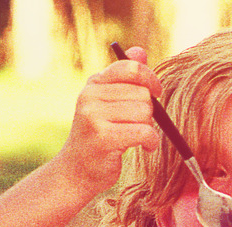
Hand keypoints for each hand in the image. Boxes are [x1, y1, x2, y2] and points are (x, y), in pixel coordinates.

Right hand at [57, 47, 161, 191]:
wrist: (76, 171)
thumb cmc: (98, 136)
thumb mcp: (108, 103)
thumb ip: (124, 78)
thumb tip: (140, 51)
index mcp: (94, 83)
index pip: (131, 68)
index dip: (150, 79)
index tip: (156, 92)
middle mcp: (91, 96)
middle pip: (143, 95)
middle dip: (148, 113)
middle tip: (135, 126)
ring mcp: (94, 116)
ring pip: (145, 113)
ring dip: (148, 129)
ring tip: (135, 138)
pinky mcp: (103, 137)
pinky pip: (144, 131)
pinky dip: (150, 142)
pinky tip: (144, 147)